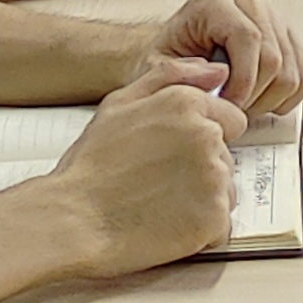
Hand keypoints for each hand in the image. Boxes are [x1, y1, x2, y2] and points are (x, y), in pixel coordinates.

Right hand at [42, 66, 242, 275]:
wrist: (73, 220)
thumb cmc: (91, 166)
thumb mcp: (119, 103)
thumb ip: (171, 76)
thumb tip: (218, 71)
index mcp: (188, 105)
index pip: (230, 121)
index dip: (202, 141)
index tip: (173, 157)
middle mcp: (208, 136)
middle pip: (226, 157)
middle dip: (200, 170)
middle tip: (157, 183)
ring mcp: (214, 177)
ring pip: (224, 190)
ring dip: (201, 201)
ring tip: (159, 205)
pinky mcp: (214, 217)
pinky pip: (220, 225)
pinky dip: (200, 231)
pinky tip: (167, 227)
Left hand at [130, 0, 302, 121]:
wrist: (172, 53)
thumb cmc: (164, 60)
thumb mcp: (156, 67)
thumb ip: (179, 73)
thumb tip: (220, 77)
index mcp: (213, 0)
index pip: (248, 37)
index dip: (243, 81)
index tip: (228, 108)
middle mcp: (248, 1)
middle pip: (274, 57)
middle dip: (253, 97)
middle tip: (231, 114)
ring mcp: (273, 16)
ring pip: (293, 70)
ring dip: (269, 101)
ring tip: (241, 108)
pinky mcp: (288, 37)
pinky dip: (286, 98)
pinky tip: (260, 101)